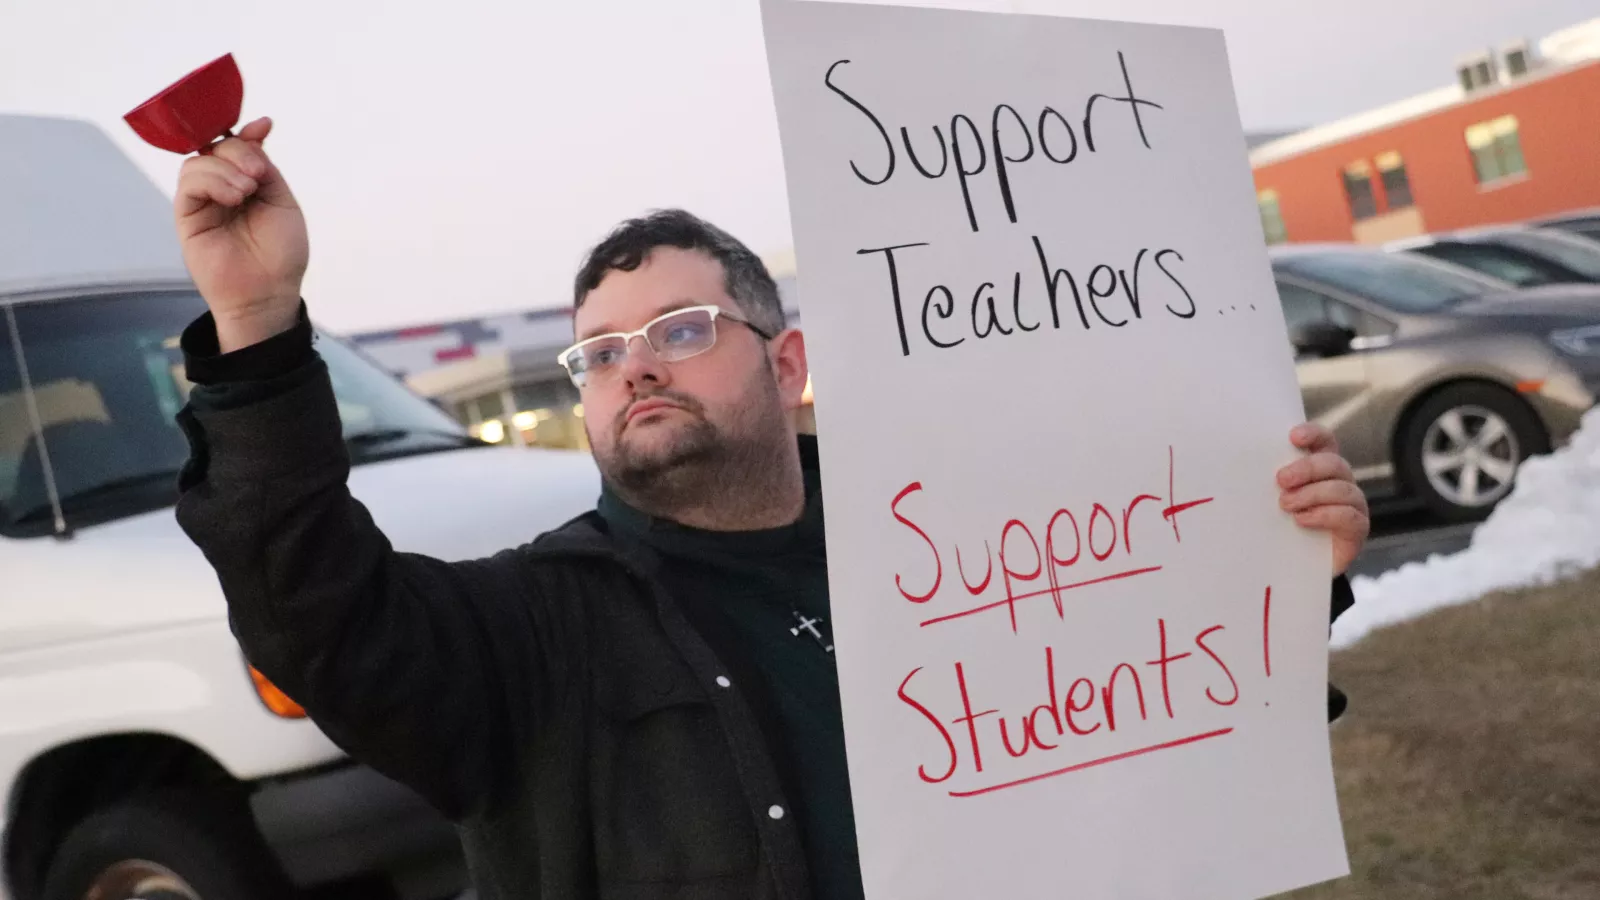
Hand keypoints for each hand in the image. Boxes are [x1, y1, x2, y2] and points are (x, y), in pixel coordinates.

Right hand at [175, 116, 308, 351]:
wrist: (269, 292)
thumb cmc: (281, 253)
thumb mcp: (282, 201)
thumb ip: (266, 166)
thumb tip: (258, 127)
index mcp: (246, 184)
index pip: (236, 147)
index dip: (245, 134)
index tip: (263, 126)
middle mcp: (221, 190)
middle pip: (216, 149)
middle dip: (239, 152)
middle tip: (257, 175)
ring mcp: (203, 203)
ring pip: (198, 163)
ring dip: (225, 169)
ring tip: (248, 191)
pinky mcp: (187, 217)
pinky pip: (188, 184)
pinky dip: (211, 181)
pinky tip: (234, 197)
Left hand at [1277, 423, 1369, 575]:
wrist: (1291, 566)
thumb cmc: (1278, 526)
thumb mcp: (1268, 500)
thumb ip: (1265, 482)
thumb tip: (1237, 464)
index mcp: (1319, 467)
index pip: (1324, 440)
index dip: (1313, 434)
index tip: (1293, 437)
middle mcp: (1339, 481)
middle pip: (1333, 463)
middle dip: (1307, 468)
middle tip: (1281, 480)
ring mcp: (1352, 504)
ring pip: (1341, 488)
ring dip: (1312, 494)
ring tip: (1286, 505)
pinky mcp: (1357, 529)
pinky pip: (1349, 516)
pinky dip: (1324, 515)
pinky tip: (1302, 520)